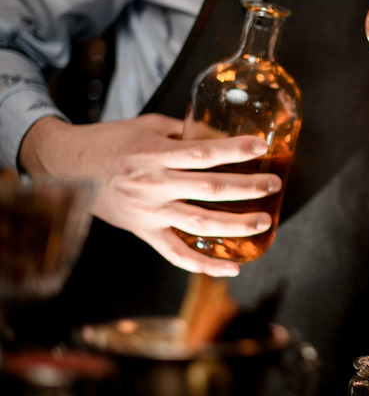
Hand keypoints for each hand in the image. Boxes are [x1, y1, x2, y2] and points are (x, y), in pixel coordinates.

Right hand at [20, 114, 282, 276]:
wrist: (67, 166)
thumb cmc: (110, 142)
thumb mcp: (148, 125)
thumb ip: (185, 133)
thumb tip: (221, 137)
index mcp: (155, 155)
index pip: (203, 152)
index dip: (234, 150)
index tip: (261, 146)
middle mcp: (155, 186)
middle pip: (210, 190)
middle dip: (247, 188)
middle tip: (274, 184)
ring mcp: (150, 213)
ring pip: (199, 224)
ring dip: (236, 226)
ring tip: (264, 222)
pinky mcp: (144, 232)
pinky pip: (176, 255)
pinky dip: (204, 266)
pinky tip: (232, 269)